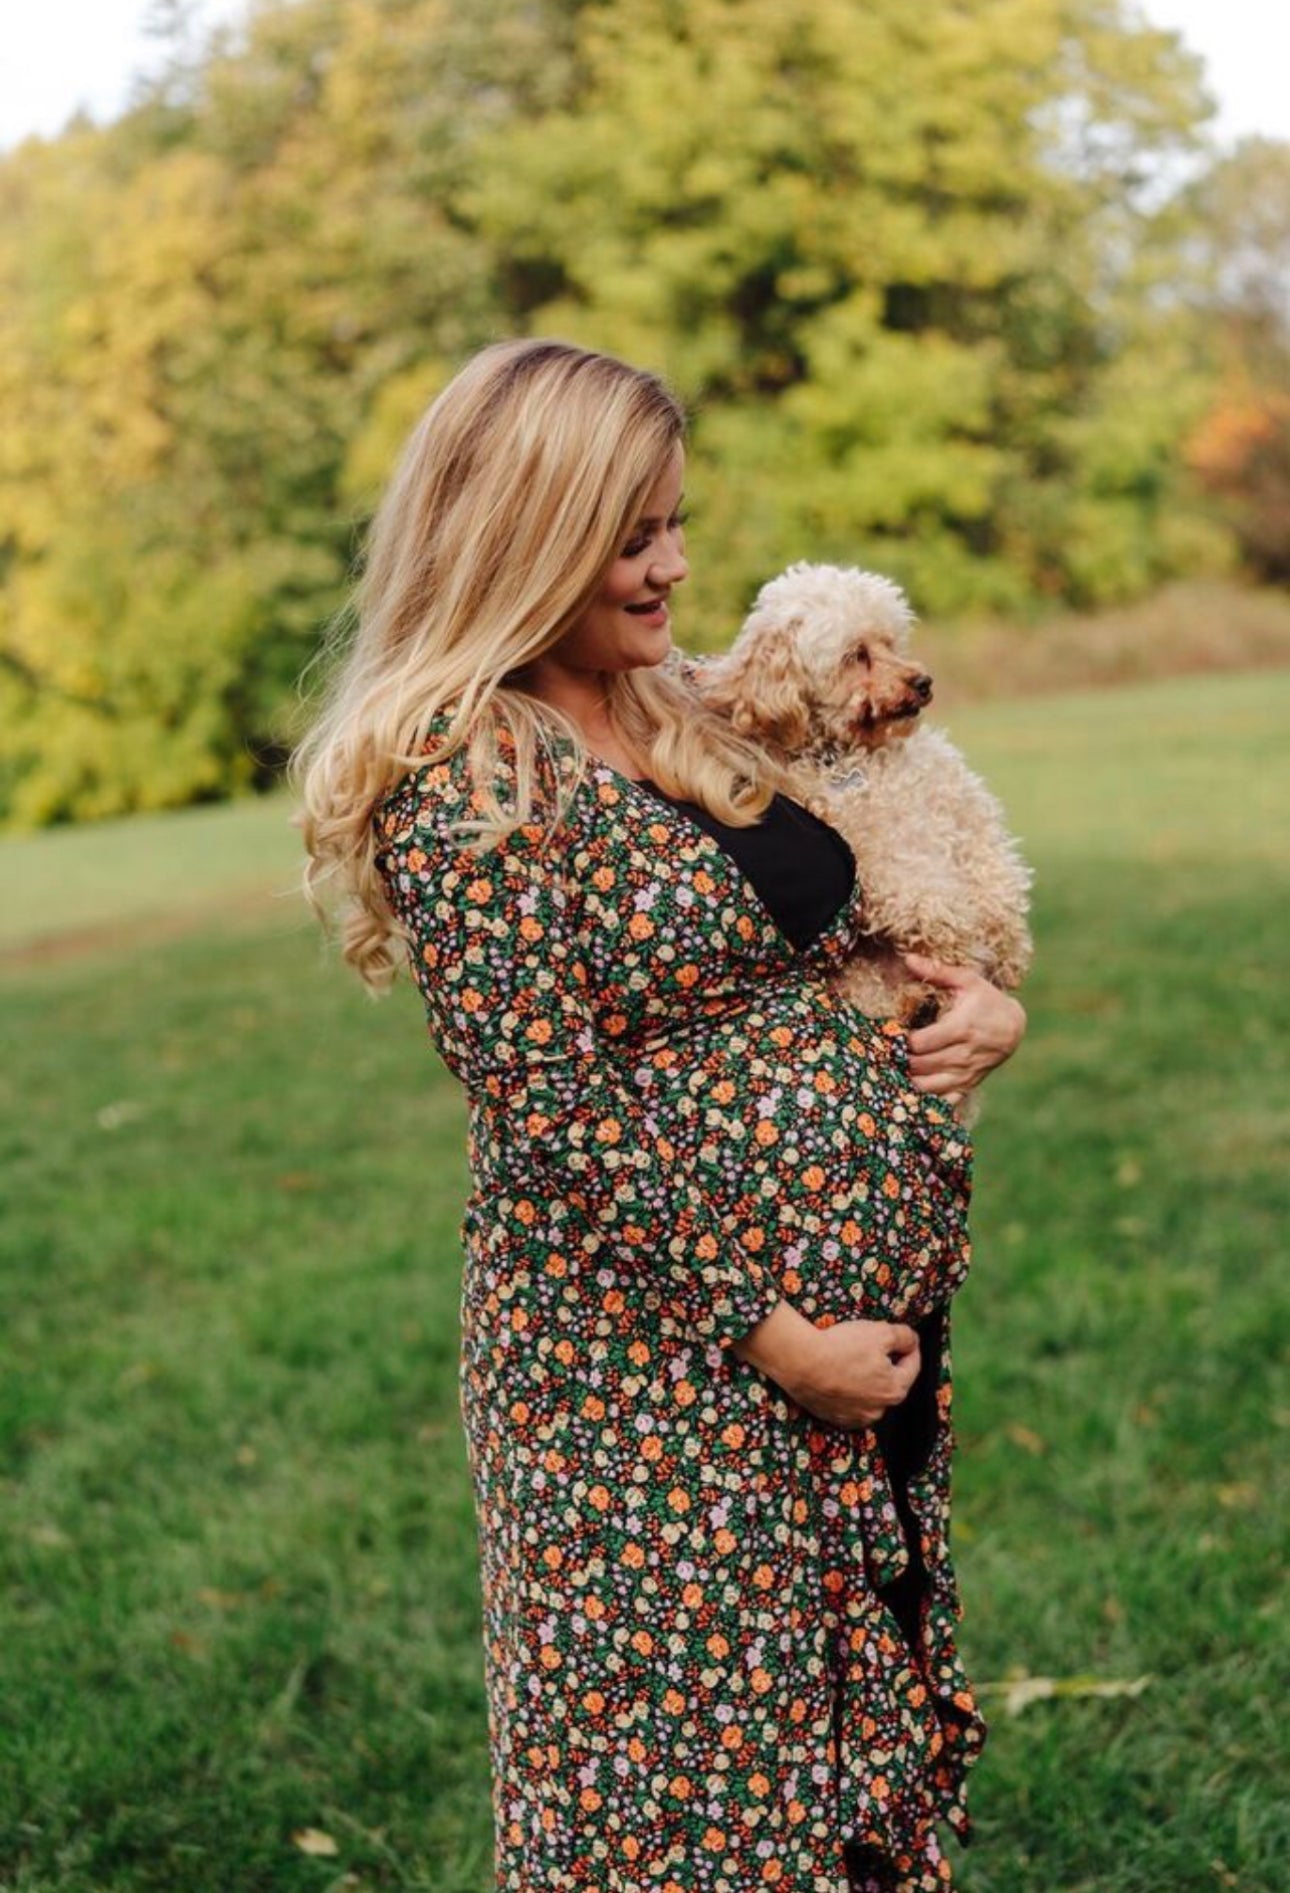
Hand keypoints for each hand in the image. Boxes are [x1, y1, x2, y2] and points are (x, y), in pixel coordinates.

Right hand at [787, 1319, 921, 1430]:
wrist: (801, 1363)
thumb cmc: (842, 1347)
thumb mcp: (880, 1332)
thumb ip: (904, 1336)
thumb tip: (912, 1341)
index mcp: (895, 1389)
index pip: (913, 1366)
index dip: (910, 1347)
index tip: (903, 1338)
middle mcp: (879, 1410)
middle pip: (891, 1382)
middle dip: (887, 1364)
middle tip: (873, 1345)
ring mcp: (856, 1417)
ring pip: (871, 1395)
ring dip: (868, 1380)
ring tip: (853, 1360)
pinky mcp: (835, 1419)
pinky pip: (850, 1404)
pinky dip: (849, 1391)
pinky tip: (839, 1375)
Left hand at [903, 953, 1026, 1104]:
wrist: (1014, 1027)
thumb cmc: (986, 1000)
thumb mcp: (967, 981)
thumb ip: (938, 972)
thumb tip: (909, 958)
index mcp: (961, 1028)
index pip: (921, 1043)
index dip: (900, 1042)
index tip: (888, 1035)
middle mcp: (964, 1054)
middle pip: (920, 1066)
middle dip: (898, 1062)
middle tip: (881, 1054)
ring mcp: (966, 1073)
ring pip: (929, 1087)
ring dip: (907, 1082)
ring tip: (890, 1072)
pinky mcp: (968, 1085)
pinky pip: (945, 1100)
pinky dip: (926, 1100)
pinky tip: (909, 1094)